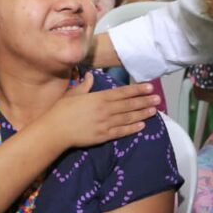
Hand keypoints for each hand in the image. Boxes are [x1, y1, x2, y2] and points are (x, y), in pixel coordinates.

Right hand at [39, 73, 160, 148]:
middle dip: (145, 101)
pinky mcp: (103, 136)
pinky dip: (133, 128)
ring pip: (128, 118)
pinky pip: (121, 132)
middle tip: (158, 98)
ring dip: (143, 114)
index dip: (137, 90)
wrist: (55, 130)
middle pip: (129, 104)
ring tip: (154, 110)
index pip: (123, 92)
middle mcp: (105, 109)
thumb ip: (85, 85)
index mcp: (99, 97)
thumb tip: (92, 76)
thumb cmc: (61, 110)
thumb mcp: (73, 93)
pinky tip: (142, 125)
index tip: (149, 87)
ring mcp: (105, 123)